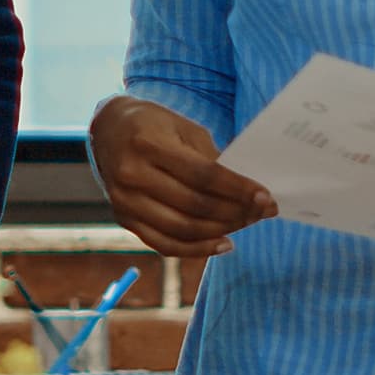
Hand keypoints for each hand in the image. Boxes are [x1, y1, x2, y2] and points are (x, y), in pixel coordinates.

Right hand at [89, 96, 275, 257]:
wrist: (109, 129)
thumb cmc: (155, 125)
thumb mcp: (184, 128)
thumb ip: (210, 159)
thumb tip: (246, 194)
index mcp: (148, 144)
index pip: (202, 175)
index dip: (237, 189)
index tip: (265, 197)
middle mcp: (132, 175)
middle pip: (194, 205)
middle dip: (235, 212)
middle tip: (262, 212)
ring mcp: (124, 201)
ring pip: (181, 229)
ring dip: (221, 231)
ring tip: (246, 224)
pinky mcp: (124, 219)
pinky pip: (164, 244)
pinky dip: (197, 249)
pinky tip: (223, 244)